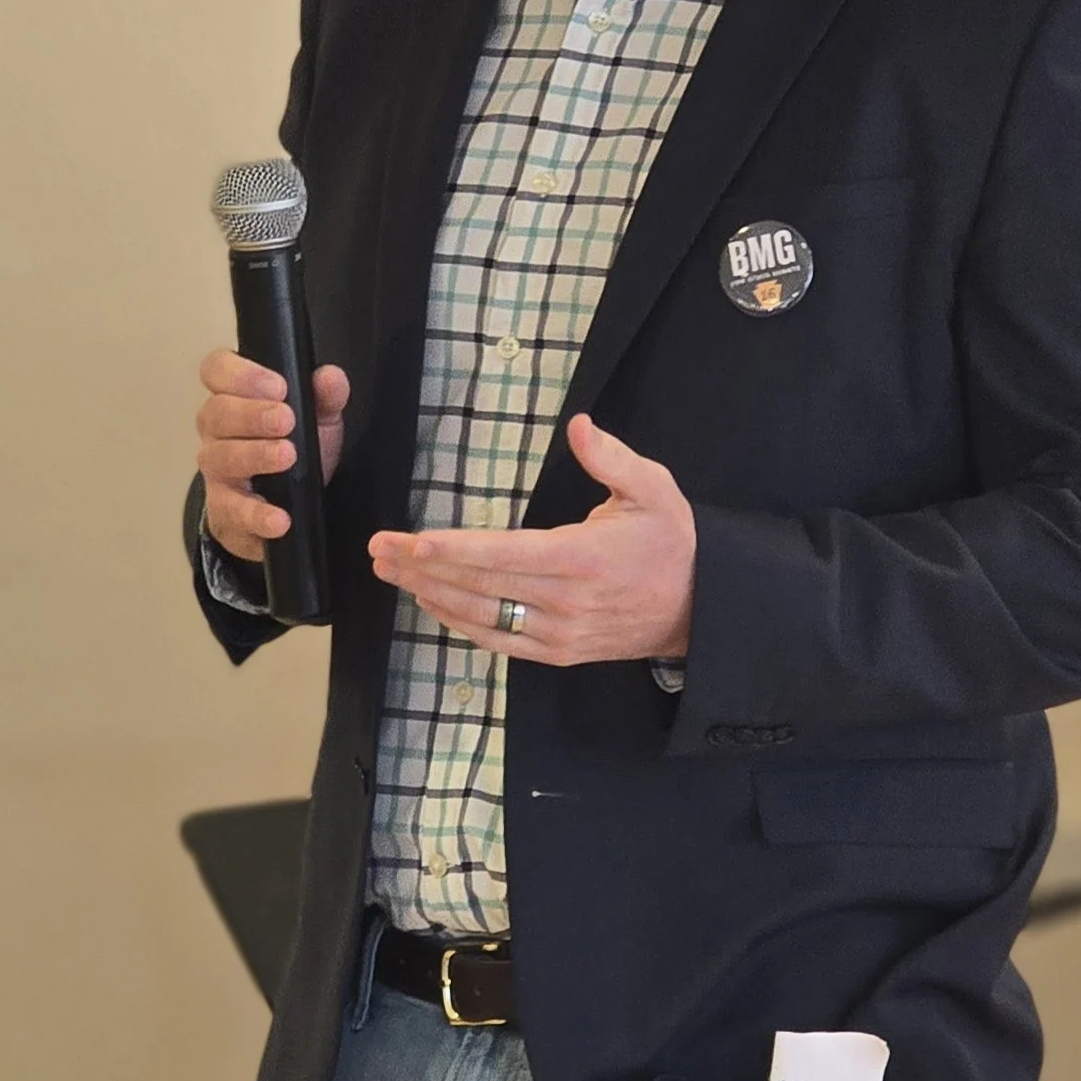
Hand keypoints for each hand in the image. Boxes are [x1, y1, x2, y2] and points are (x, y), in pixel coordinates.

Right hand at [195, 349, 349, 564]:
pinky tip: (280, 517)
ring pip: (219, 457)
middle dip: (252, 414)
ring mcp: (215, 472)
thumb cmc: (292, 449)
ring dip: (254, 455)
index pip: (217, 370)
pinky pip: (231, 511)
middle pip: (216, 412)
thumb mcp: (317, 419)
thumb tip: (330, 377)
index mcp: (233, 397)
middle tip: (287, 419)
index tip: (278, 385)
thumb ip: (325, 397)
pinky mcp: (223, 511)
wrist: (284, 507)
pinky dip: (256, 515)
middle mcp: (216, 431)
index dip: (241, 374)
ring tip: (287, 456)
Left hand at [367, 413, 694, 665]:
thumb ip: (612, 458)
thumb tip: (579, 426)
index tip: (411, 542)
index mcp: (583, 559)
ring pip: (482, 616)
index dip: (453, 551)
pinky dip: (458, 622)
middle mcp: (566, 602)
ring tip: (390, 570)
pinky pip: (499, 640)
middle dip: (423, 569)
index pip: (504, 555)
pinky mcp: (558, 653)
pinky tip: (430, 602)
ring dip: (430, 594)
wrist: (701, 608)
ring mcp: (560, 634)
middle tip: (378, 549)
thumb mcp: (654, 489)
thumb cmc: (672, 541)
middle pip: (480, 587)